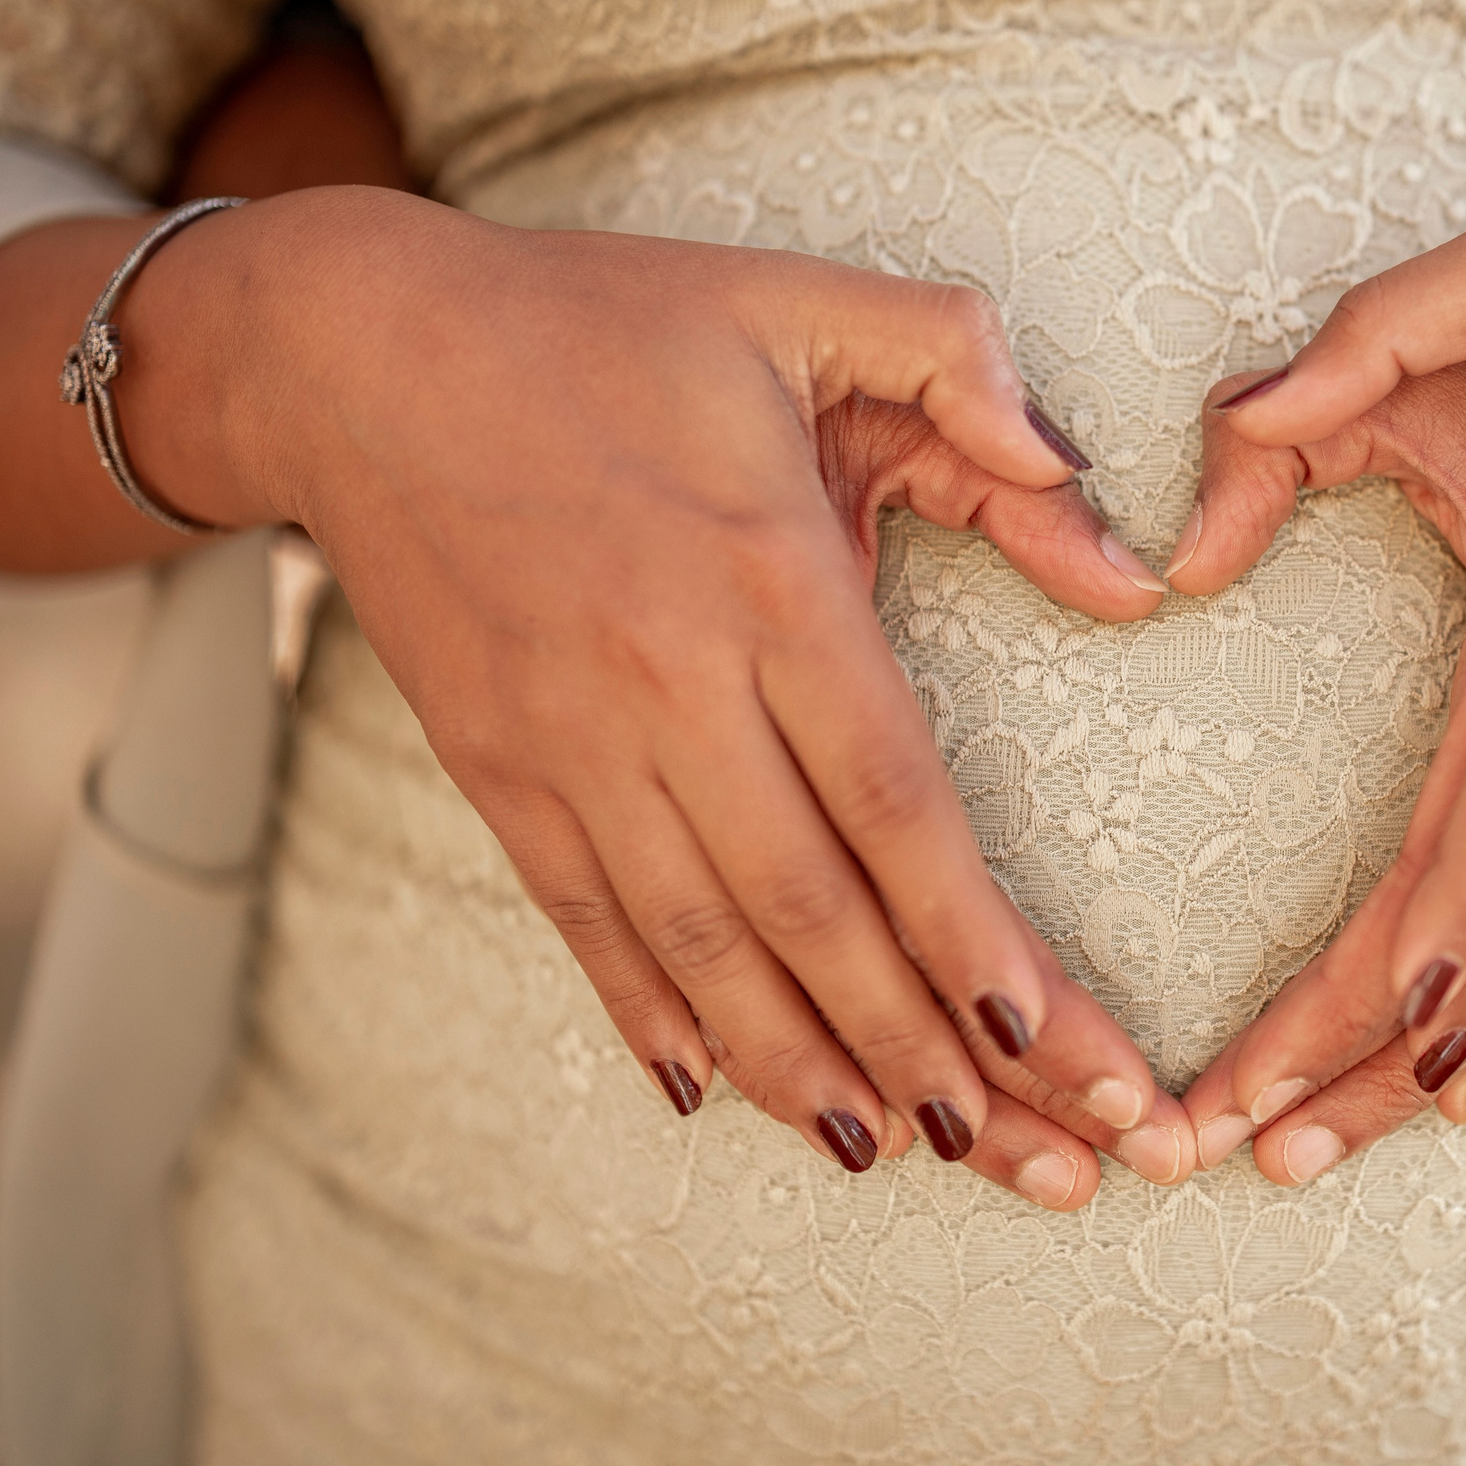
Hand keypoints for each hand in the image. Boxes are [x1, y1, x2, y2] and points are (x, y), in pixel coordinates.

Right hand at [118, 186, 1197, 1199]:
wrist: (352, 352)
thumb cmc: (602, 322)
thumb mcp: (803, 302)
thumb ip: (969, 379)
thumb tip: (1113, 532)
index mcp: (762, 574)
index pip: (890, 798)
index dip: (968, 933)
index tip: (1049, 1037)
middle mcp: (664, 682)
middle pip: (816, 910)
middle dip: (932, 1050)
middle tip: (1042, 1162)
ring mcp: (568, 742)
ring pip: (706, 948)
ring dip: (811, 1068)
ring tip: (907, 1157)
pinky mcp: (498, 770)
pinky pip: (589, 926)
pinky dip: (660, 1019)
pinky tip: (725, 1094)